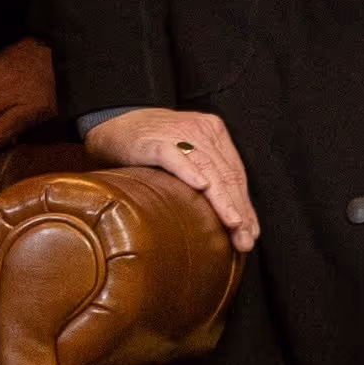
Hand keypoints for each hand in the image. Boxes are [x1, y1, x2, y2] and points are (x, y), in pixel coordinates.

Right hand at [85, 104, 258, 250]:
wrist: (112, 124)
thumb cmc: (151, 147)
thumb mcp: (186, 154)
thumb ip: (208, 175)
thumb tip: (233, 218)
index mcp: (213, 132)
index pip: (235, 173)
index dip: (245, 205)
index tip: (251, 233)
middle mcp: (200, 129)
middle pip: (226, 174)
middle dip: (239, 210)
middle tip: (245, 240)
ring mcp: (177, 133)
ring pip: (207, 168)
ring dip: (222, 200)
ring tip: (233, 224)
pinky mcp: (153, 141)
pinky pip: (174, 157)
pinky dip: (189, 171)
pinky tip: (201, 187)